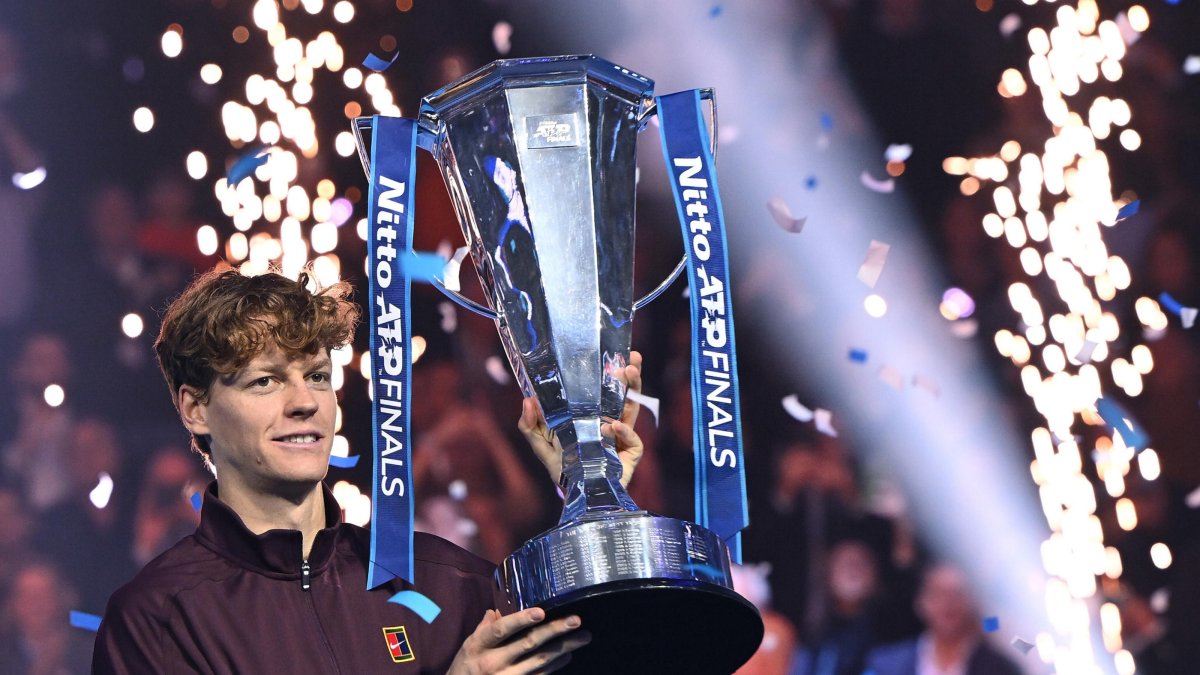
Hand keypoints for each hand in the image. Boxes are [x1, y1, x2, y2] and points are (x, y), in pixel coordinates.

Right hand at [447, 607, 589, 673]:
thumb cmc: (464, 668)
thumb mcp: (468, 646)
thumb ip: (484, 627)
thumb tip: (497, 610)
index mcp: (479, 645)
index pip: (501, 630)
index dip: (521, 620)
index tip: (541, 611)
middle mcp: (494, 662)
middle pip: (528, 644)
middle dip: (554, 631)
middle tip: (576, 620)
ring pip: (540, 661)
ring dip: (564, 648)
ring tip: (583, 637)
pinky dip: (556, 666)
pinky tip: (568, 656)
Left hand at [518, 352, 644, 488]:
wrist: (577, 496)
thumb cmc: (565, 469)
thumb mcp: (541, 445)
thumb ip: (531, 424)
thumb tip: (528, 399)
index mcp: (594, 417)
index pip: (605, 391)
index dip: (610, 374)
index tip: (614, 354)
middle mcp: (612, 423)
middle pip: (624, 395)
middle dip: (630, 376)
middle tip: (632, 357)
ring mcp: (623, 438)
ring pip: (633, 411)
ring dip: (632, 391)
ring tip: (629, 373)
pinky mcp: (630, 454)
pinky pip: (632, 439)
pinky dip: (623, 431)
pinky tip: (611, 426)